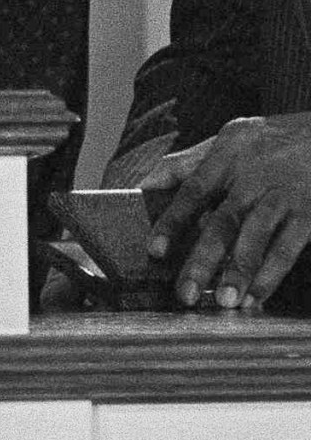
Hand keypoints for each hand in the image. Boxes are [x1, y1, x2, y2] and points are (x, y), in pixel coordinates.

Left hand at [141, 112, 310, 307]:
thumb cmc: (274, 140)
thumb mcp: (231, 138)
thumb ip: (189, 164)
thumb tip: (146, 185)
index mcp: (228, 156)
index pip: (193, 190)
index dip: (172, 221)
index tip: (155, 251)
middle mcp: (255, 176)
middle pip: (224, 221)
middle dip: (203, 259)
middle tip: (186, 292)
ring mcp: (284, 196)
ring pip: (257, 237)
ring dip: (239, 271)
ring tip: (224, 301)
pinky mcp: (310, 214)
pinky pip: (288, 247)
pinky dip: (272, 273)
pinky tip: (258, 295)